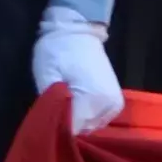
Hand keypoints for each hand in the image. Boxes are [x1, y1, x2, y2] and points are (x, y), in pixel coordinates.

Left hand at [33, 20, 125, 137]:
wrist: (78, 30)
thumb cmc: (57, 51)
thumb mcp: (46, 77)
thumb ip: (52, 104)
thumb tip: (55, 126)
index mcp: (93, 99)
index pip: (72, 130)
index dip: (56, 127)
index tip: (46, 119)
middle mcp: (109, 105)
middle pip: (82, 129)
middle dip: (67, 124)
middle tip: (53, 109)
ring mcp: (115, 103)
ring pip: (90, 126)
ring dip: (77, 121)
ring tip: (64, 105)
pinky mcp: (115, 101)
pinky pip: (98, 119)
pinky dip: (86, 117)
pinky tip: (75, 105)